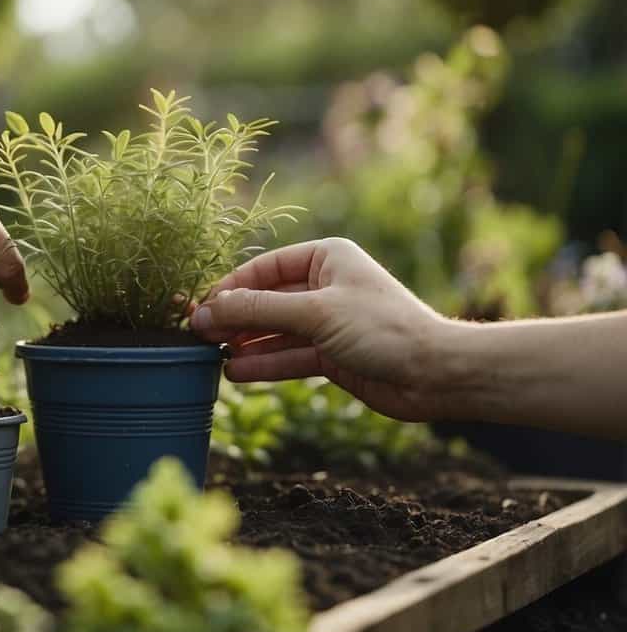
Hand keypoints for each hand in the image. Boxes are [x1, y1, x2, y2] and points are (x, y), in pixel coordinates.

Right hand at [190, 238, 455, 422]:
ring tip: (209, 356)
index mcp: (325, 257)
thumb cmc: (383, 328)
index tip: (200, 309)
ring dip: (244, 344)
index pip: (263, 269)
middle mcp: (323, 285)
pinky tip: (235, 372)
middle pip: (265, 300)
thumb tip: (208, 311)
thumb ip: (258, 311)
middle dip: (234, 318)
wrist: (435, 374)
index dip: (230, 289)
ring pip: (273, 331)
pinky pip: (287, 356)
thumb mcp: (315, 313)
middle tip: (196, 334)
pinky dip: (263, 364)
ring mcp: (326, 321)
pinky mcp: (330, 354)